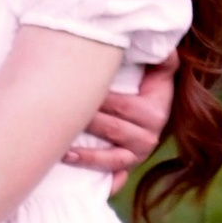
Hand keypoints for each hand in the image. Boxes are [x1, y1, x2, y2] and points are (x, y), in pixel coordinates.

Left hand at [66, 47, 175, 177]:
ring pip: (110, 156)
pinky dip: (97, 173)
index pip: (121, 106)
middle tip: (56, 111)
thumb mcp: (160, 70)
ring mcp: (137, 155)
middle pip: (110, 128)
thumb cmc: (149, 83)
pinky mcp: (126, 166)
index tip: (75, 88)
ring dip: (85, 153)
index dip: (98, 98)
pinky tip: (73, 162)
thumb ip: (163, 58)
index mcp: (154, 113)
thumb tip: (165, 48)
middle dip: (85, 121)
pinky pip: (112, 174)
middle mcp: (148, 137)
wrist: (156, 108)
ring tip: (62, 147)